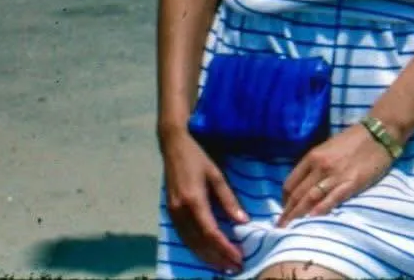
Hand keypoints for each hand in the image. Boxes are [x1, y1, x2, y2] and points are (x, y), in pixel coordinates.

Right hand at [161, 127, 248, 273]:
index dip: (225, 248)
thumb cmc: (197, 158)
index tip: (239, 258)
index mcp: (194, 200)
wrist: (173, 147)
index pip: (211, 233)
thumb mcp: (216, 175)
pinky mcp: (170, 214)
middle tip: (235, 268)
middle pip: (200, 243)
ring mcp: (173, 214)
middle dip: (218, 258)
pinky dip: (197, 249)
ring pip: (190, 244)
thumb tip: (243, 221)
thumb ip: (228, 199)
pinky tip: (208, 254)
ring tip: (224, 266)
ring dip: (207, 258)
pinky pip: (184, 238)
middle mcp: (181, 211)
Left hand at [277, 123, 394, 226]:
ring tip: (290, 229)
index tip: (284, 210)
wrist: (377, 134)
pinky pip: (332, 199)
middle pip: (298, 194)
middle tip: (280, 227)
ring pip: (311, 198)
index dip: (284, 199)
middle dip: (287, 213)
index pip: (291, 182)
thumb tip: (304, 183)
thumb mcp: (327, 147)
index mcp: (313, 156)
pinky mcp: (351, 183)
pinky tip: (312, 220)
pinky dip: (321, 210)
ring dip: (299, 216)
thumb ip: (315, 164)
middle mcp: (320, 166)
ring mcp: (335, 175)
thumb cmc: (352, 139)